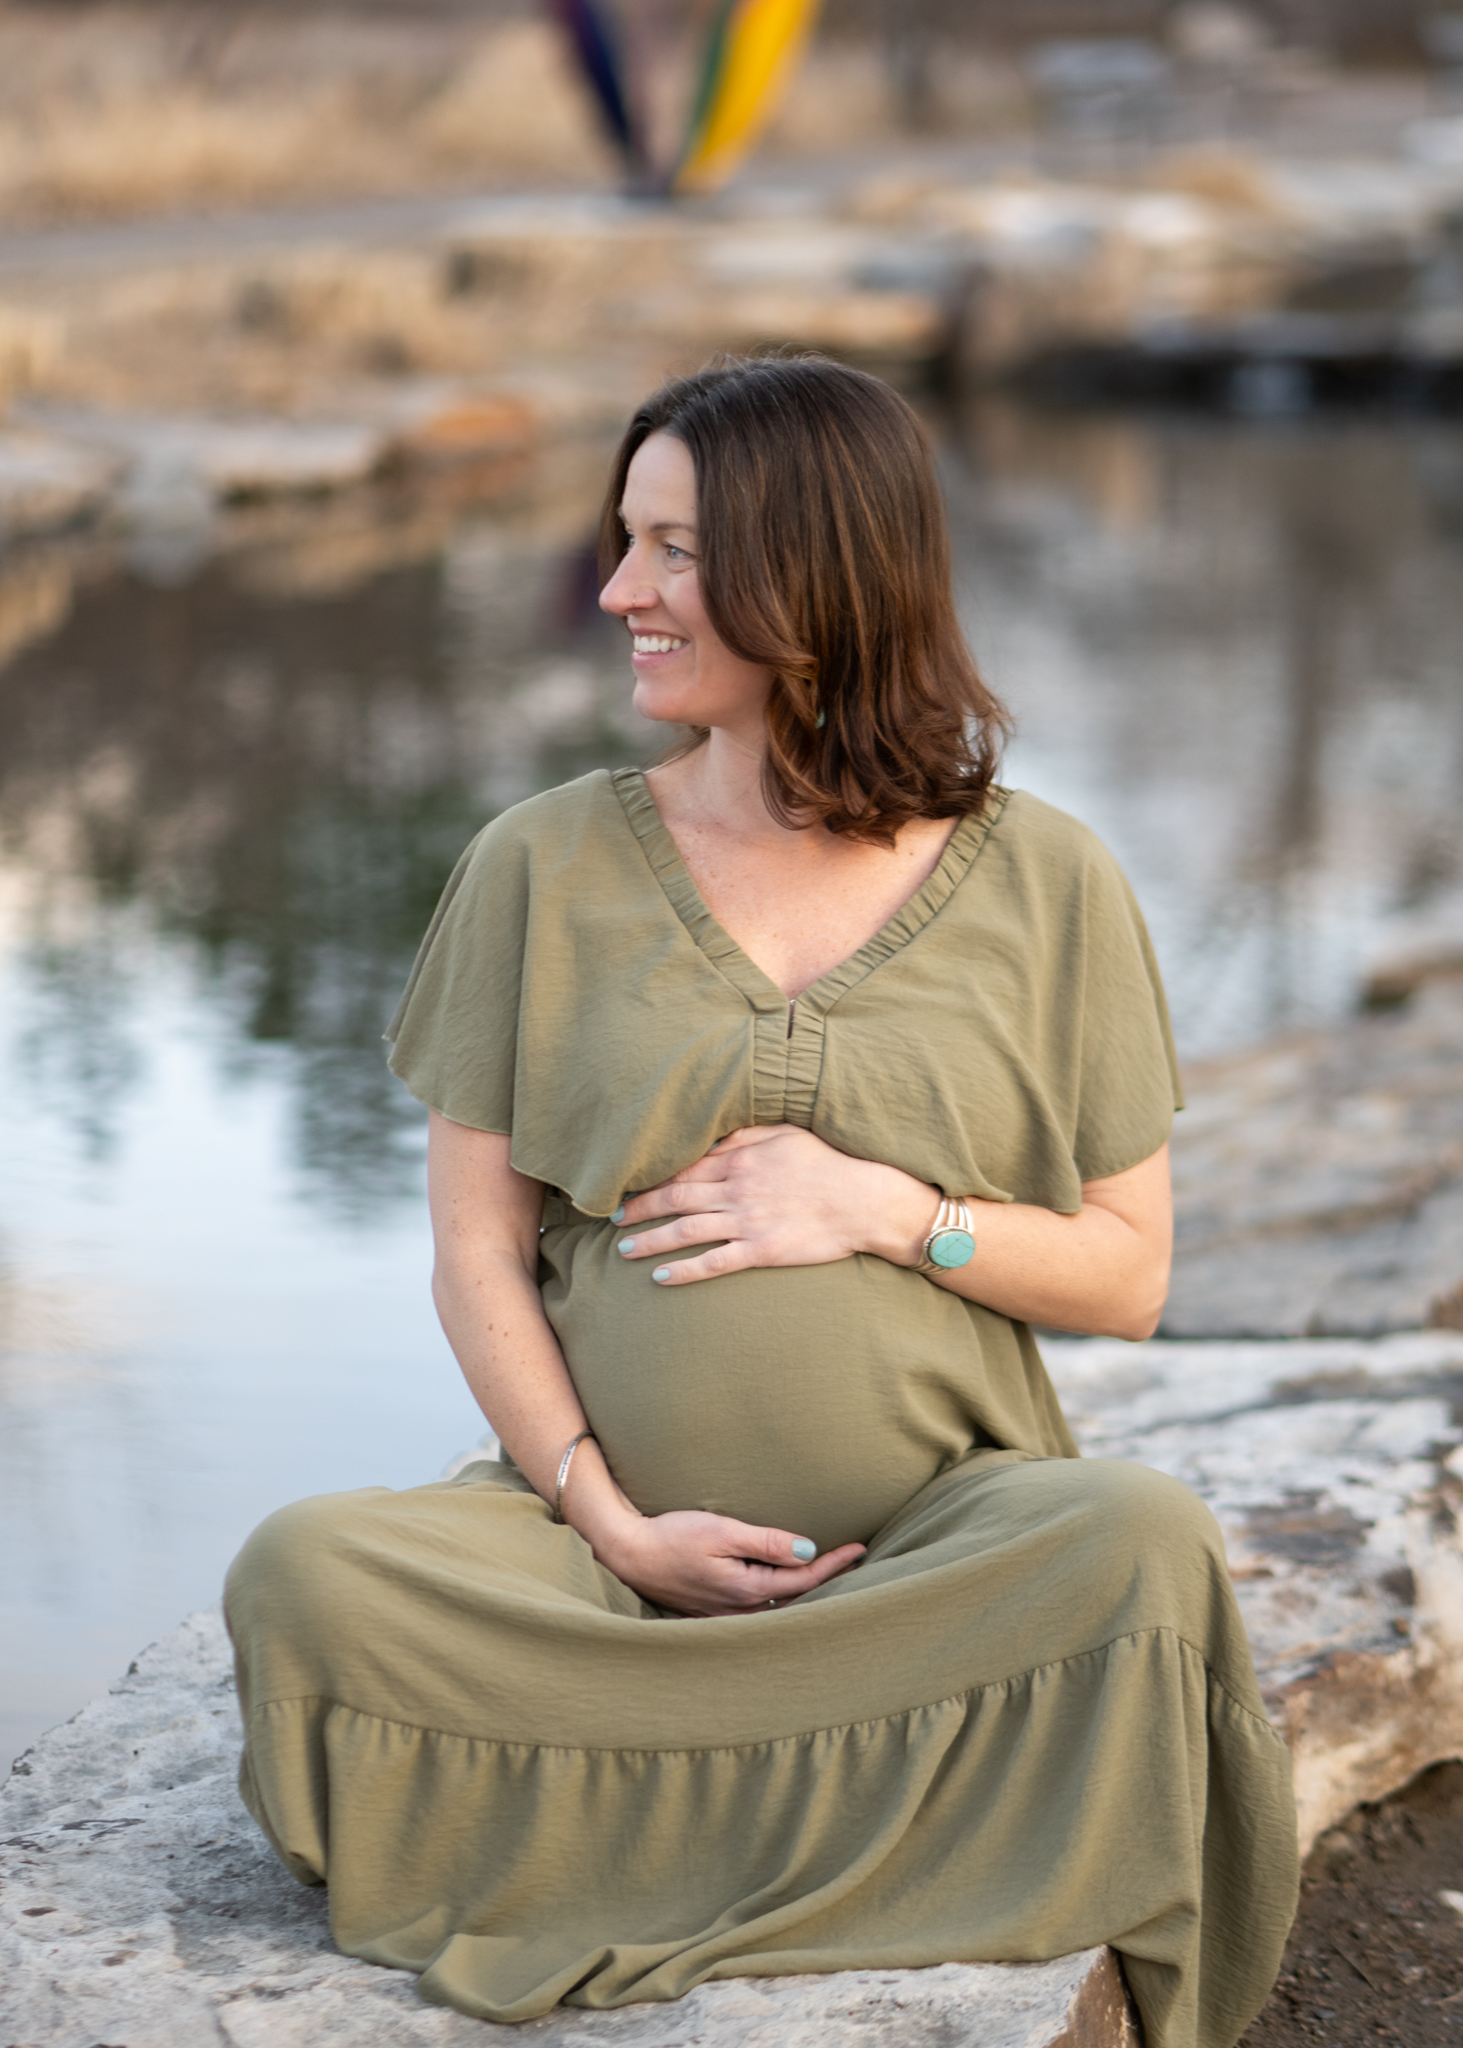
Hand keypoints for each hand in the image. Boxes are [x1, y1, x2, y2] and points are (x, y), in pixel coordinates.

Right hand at [601, 1507, 865, 1616]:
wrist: (628, 1553)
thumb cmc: (672, 1537)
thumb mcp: (722, 1531)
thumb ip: (767, 1542)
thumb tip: (808, 1550)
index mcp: (747, 1590)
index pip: (804, 1580)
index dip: (834, 1564)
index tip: (860, 1549)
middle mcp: (740, 1610)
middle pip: (796, 1601)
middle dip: (827, 1583)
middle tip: (857, 1566)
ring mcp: (725, 1615)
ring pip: (778, 1609)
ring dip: (806, 1593)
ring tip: (831, 1577)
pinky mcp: (713, 1611)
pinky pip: (759, 1609)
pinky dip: (782, 1599)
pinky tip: (787, 1589)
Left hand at [613, 1125, 935, 1284]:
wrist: (865, 1201)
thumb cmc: (829, 1163)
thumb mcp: (787, 1133)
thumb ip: (745, 1134)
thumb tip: (711, 1136)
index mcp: (741, 1159)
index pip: (685, 1167)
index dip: (653, 1177)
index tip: (629, 1185)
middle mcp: (738, 1189)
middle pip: (675, 1197)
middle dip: (640, 1208)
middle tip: (612, 1218)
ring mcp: (748, 1221)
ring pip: (686, 1230)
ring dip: (650, 1239)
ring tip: (623, 1248)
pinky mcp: (762, 1251)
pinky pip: (714, 1262)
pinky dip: (683, 1271)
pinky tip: (660, 1277)